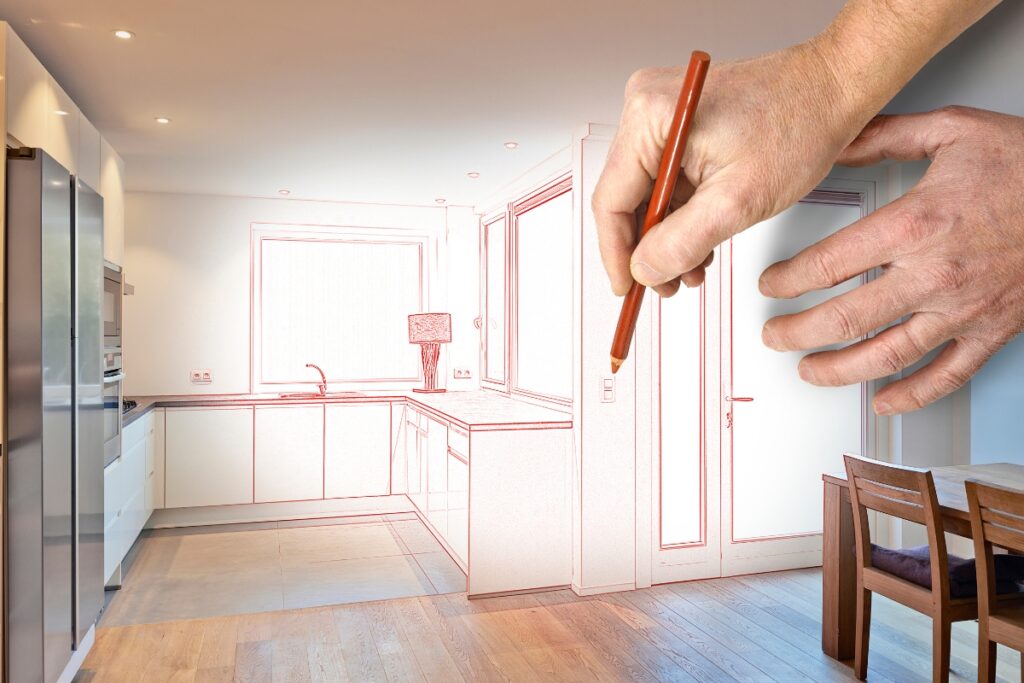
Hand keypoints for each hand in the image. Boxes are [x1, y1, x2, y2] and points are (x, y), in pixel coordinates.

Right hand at [592, 40, 866, 297]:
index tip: (626, 288)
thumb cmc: (799, 123)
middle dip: (647, 248)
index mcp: (649, 117)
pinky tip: (701, 239)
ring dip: (666, 236)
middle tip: (667, 284)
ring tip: (692, 266)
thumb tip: (644, 271)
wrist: (834, 90)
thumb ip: (681, 243)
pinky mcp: (679, 124)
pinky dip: (680, 215)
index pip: (610, 200)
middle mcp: (646, 109)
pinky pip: (666, 180)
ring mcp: (662, 115)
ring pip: (646, 194)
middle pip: (625, 198)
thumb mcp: (737, 201)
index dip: (616, 253)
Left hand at [759, 107, 1023, 414]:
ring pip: (886, 355)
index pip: (827, 265)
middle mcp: (934, 274)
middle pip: (845, 319)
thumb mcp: (951, 130)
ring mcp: (963, 309)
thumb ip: (883, 137)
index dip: (787, 281)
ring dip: (838, 370)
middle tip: (773, 335)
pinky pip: (947, 376)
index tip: (770, 286)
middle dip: (796, 333)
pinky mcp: (992, 330)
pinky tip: (883, 402)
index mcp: (914, 225)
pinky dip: (912, 396)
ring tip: (807, 371)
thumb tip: (833, 142)